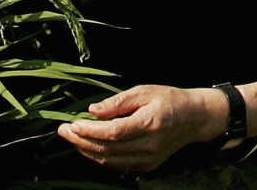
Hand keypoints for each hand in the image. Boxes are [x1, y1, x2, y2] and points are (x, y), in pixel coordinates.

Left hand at [57, 84, 225, 171]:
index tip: (72, 123)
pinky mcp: (147, 165)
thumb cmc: (169, 99)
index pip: (113, 132)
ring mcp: (149, 159)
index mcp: (150, 123)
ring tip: (72, 138)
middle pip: (108, 148)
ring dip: (87, 150)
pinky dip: (100, 157)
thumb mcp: (144, 91)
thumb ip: (118, 101)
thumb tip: (93, 110)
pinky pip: (117, 164)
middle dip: (81, 140)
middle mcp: (149, 145)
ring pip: (110, 160)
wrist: (194, 118)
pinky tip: (88, 146)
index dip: (90, 130)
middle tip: (63, 130)